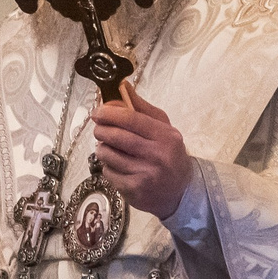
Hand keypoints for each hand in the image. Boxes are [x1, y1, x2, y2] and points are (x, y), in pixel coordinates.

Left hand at [93, 83, 193, 218]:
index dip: (110, 113)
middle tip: (98, 128)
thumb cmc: (169, 154)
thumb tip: (123, 87)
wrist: (180, 191)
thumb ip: (143, 109)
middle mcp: (156, 156)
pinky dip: (107, 166)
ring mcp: (144, 175)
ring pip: (109, 155)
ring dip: (102, 148)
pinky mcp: (133, 190)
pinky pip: (109, 172)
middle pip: (117, 137)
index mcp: (165, 137)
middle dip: (101, 130)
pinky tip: (116, 165)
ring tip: (108, 147)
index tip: (98, 112)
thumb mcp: (164, 129)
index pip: (132, 119)